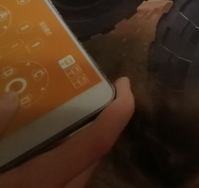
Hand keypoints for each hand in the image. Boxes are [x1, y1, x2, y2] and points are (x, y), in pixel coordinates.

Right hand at [0, 77, 134, 187]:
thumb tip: (9, 99)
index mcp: (41, 182)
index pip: (96, 144)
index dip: (118, 112)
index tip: (124, 83)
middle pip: (88, 156)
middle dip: (91, 123)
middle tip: (77, 93)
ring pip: (71, 173)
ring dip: (67, 145)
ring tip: (49, 115)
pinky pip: (56, 182)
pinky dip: (48, 162)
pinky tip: (26, 149)